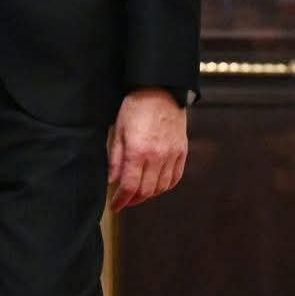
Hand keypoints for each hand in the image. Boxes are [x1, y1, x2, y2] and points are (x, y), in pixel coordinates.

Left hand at [107, 88, 187, 210]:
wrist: (161, 89)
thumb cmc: (137, 106)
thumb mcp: (119, 130)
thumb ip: (116, 158)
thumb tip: (112, 180)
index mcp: (138, 152)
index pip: (129, 186)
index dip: (121, 200)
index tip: (115, 206)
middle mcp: (157, 157)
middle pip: (146, 191)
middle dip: (134, 200)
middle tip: (125, 200)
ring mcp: (172, 155)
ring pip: (162, 187)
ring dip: (150, 194)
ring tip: (140, 193)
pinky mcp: (181, 151)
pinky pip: (176, 177)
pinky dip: (166, 186)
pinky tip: (158, 185)